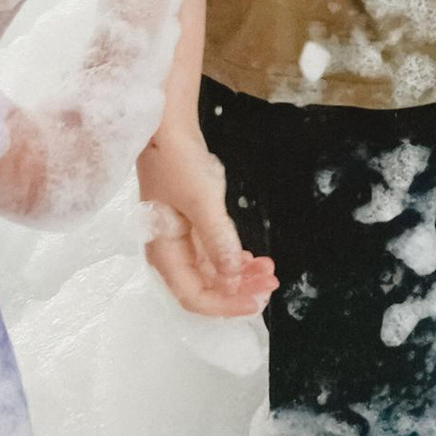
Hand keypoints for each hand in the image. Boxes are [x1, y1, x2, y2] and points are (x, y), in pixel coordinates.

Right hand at [136, 125, 275, 319]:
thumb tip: (232, 275)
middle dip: (238, 291)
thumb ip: (218, 238)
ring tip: (268, 271)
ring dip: (240, 275)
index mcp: (164, 252)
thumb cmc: (177, 162)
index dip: (225, 305)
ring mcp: (181, 240)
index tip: (255, 302)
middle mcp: (170, 253)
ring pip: (212, 271)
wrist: (166, 130)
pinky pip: (212, 254)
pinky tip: (252, 260)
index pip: (193, 296)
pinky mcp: (190, 226)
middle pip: (204, 287)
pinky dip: (232, 259)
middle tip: (270, 284)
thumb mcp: (202, 200)